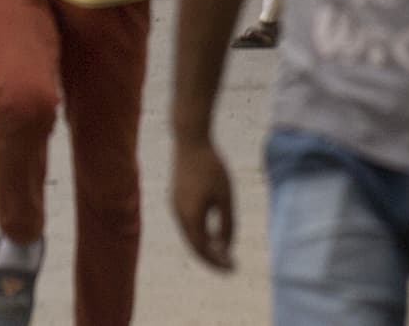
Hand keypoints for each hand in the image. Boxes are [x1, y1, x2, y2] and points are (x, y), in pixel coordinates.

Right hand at [171, 138, 235, 270]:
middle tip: (230, 265)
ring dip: (206, 246)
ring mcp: (175, 206)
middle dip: (212, 258)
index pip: (203, 249)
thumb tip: (227, 246)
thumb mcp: (226, 197)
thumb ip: (227, 223)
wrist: (190, 140)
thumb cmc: (212, 167)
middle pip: (194, 246)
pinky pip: (187, 224)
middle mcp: (179, 214)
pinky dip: (200, 234)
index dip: (218, 262)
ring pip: (190, 235)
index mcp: (190, 216)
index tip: (234, 268)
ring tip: (224, 252)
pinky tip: (214, 233)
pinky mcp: (176, 198)